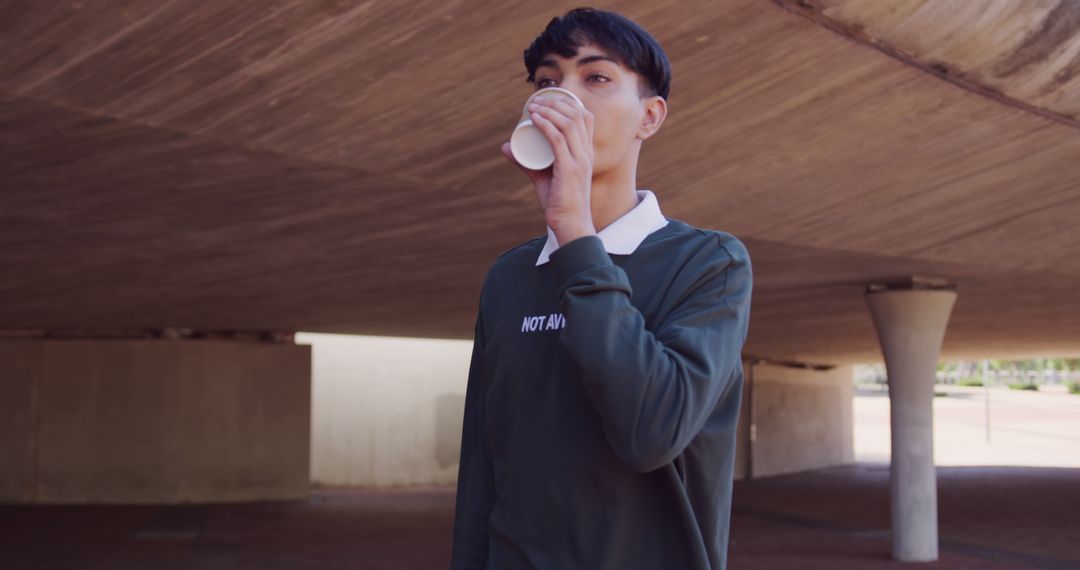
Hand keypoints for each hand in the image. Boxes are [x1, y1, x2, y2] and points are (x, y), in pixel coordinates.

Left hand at [501, 94, 596, 242]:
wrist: (570, 224)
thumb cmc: (559, 202)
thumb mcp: (542, 177)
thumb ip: (526, 163)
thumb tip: (506, 147)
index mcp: (586, 153)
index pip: (585, 118)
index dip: (568, 103)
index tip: (547, 99)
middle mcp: (587, 153)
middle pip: (577, 116)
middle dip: (556, 103)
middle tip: (535, 101)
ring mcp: (580, 161)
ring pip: (568, 124)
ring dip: (549, 110)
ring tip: (533, 107)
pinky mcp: (570, 169)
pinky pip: (559, 140)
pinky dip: (547, 126)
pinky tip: (536, 119)